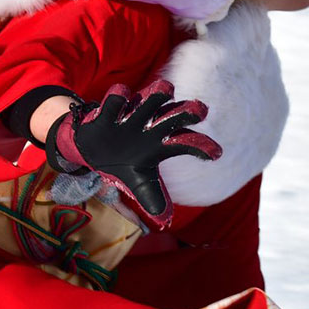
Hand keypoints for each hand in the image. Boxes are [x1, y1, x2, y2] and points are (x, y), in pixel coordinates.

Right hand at [46, 79, 220, 227]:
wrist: (92, 149)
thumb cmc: (124, 162)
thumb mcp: (139, 182)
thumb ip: (151, 197)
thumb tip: (164, 219)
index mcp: (162, 142)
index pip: (187, 142)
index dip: (202, 147)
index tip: (216, 154)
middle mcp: (152, 124)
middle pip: (176, 114)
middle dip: (188, 111)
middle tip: (201, 111)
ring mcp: (133, 114)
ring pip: (151, 98)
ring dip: (158, 94)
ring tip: (166, 90)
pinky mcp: (110, 110)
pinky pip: (117, 98)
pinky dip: (119, 97)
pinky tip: (122, 96)